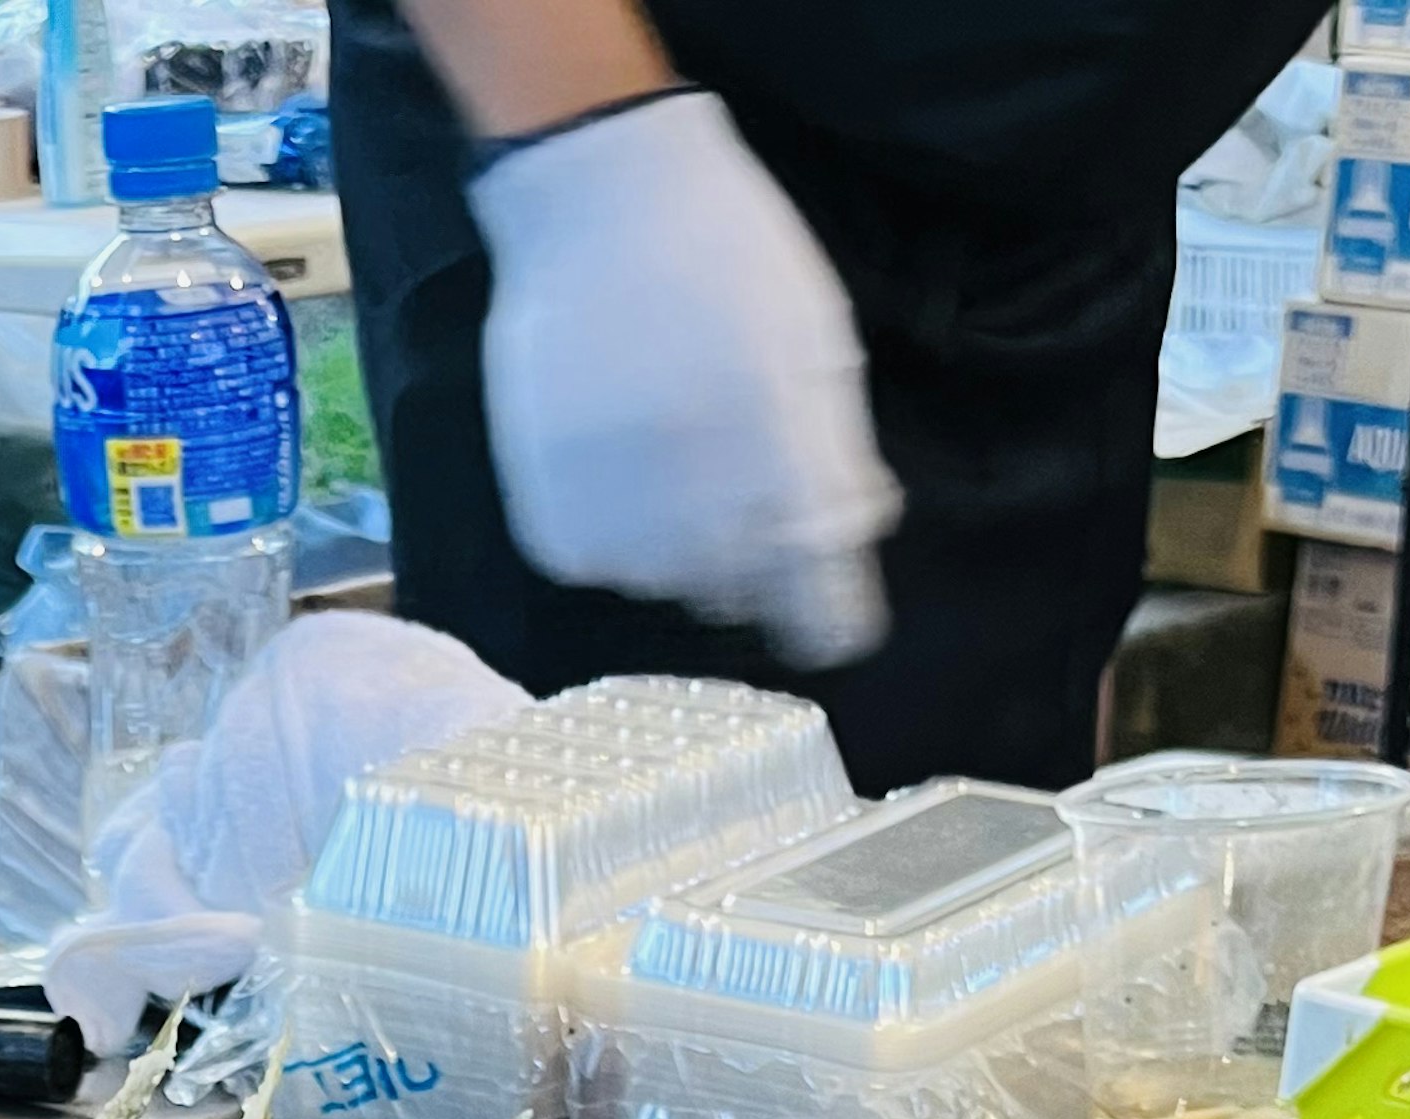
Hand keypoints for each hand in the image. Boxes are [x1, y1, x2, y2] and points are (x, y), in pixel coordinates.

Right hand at [470, 91, 896, 674]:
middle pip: (743, 600)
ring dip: (677, 539)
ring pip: (670, 585)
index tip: (835, 625)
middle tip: (725, 463)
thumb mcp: (814, 339)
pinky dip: (613, 527)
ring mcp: (625, 530)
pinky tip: (614, 451)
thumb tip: (851, 536)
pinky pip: (602, 565)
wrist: (595, 203)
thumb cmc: (724, 259)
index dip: (832, 620)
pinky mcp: (558, 531)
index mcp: (784, 472)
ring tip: (664, 443)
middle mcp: (704, 518)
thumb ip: (838, 454)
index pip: (822, 610)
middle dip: (750, 553)